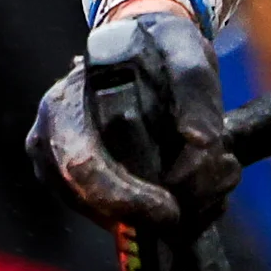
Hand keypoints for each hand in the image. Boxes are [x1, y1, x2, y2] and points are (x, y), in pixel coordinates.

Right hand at [30, 6, 239, 229]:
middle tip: (213, 192)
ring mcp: (65, 175)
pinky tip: (206, 183)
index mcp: (63, 107)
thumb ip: (192, 81)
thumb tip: (202, 139)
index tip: (172, 209)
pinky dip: (179, 212)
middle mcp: (52, 145)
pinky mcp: (91, 196)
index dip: (127, 199)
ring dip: (180, 210)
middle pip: (101, 208)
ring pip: (122, 224)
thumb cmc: (157, 46)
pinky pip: (134, 224)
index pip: (83, 167)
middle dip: (162, 210)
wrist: (144, 50)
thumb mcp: (181, 46)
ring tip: (218, 170)